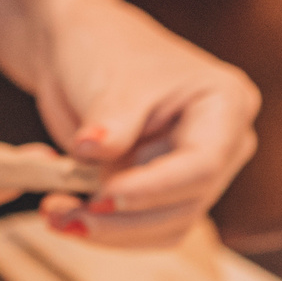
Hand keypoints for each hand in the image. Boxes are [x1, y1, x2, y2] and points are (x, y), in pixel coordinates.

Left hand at [29, 2, 258, 247]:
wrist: (79, 50)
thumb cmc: (104, 48)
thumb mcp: (110, 82)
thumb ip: (109, 124)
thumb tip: (92, 152)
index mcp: (225, 105)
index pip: (202, 164)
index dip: (154, 188)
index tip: (104, 195)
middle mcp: (222, 144)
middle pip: (185, 203)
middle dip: (124, 218)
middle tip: (67, 214)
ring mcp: (193, 173)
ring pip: (165, 227)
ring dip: (110, 232)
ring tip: (56, 216)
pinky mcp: (165, 194)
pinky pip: (143, 229)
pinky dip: (104, 230)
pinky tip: (65, 216)